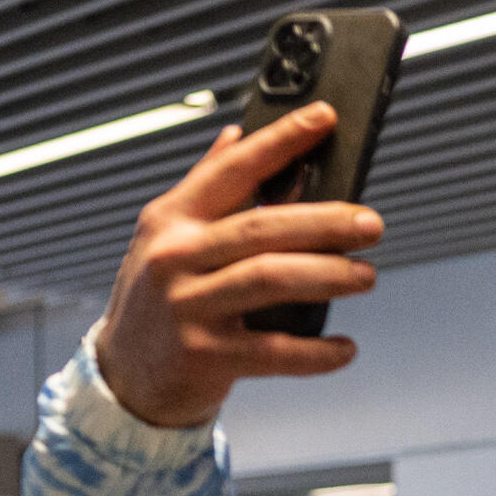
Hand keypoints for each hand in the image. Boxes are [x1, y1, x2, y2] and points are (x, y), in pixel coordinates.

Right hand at [93, 106, 384, 427]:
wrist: (124, 376)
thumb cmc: (157, 300)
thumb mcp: (166, 237)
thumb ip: (206, 188)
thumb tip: (237, 136)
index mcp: (173, 219)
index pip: (232, 168)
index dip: (281, 141)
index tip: (325, 119)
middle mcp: (176, 256)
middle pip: (262, 227)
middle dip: (324, 221)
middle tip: (371, 224)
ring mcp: (188, 307)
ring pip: (269, 279)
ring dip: (327, 276)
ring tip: (365, 276)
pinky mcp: (204, 357)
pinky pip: (274, 351)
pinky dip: (316, 352)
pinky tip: (345, 348)